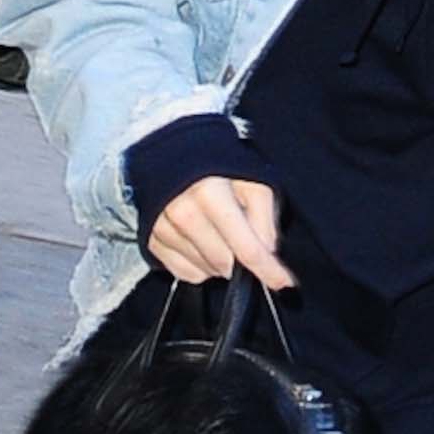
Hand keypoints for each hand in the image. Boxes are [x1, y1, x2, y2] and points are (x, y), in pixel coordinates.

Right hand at [148, 176, 292, 291]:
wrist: (169, 151)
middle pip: (225, 264)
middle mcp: (182, 214)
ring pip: (205, 271)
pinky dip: (200, 266)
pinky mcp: (151, 240)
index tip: (282, 282)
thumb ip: (265, 216)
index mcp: (210, 194)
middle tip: (244, 240)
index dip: (268, 270)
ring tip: (220, 234)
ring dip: (220, 263)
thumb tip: (268, 252)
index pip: (246, 247)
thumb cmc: (216, 164)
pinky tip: (203, 244)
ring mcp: (163, 229)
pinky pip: (184, 272)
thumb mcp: (252, 179)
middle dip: (241, 260)